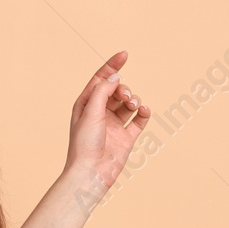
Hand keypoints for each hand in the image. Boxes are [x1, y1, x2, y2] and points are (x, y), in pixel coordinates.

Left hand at [64, 50, 149, 191]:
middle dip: (124, 88)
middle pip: (117, 90)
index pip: (100, 79)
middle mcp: (100, 113)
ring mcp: (114, 125)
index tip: (125, 54)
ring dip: (134, 99)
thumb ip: (102, 91)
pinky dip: (144, 112)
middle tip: (126, 96)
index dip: (112, 65)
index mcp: (86, 104)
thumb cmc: (84, 144)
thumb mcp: (90, 112)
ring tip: (134, 105)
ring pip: (129, 103)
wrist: (91, 173)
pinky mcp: (127, 137)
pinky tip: (143, 111)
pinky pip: (139, 119)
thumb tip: (115, 76)